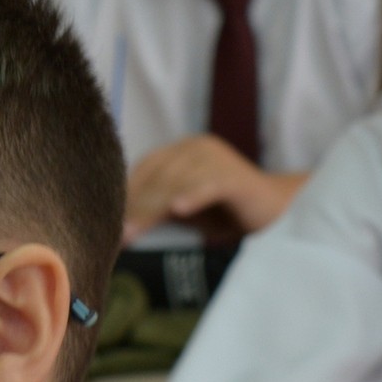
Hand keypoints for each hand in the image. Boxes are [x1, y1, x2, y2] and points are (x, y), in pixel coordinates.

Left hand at [122, 136, 306, 243]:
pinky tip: (178, 211)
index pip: (143, 169)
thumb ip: (157, 211)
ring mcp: (217, 159)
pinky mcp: (237, 177)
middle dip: (133, 207)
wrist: (277, 212)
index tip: (103, 220)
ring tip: (133, 233)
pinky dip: (193, 197)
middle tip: (115, 234)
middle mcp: (196, 147)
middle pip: (156, 178)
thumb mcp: (185, 209)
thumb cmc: (225, 212)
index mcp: (181, 151)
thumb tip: (119, 229)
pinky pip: (210, 186)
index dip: (124, 194)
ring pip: (177, 184)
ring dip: (152, 210)